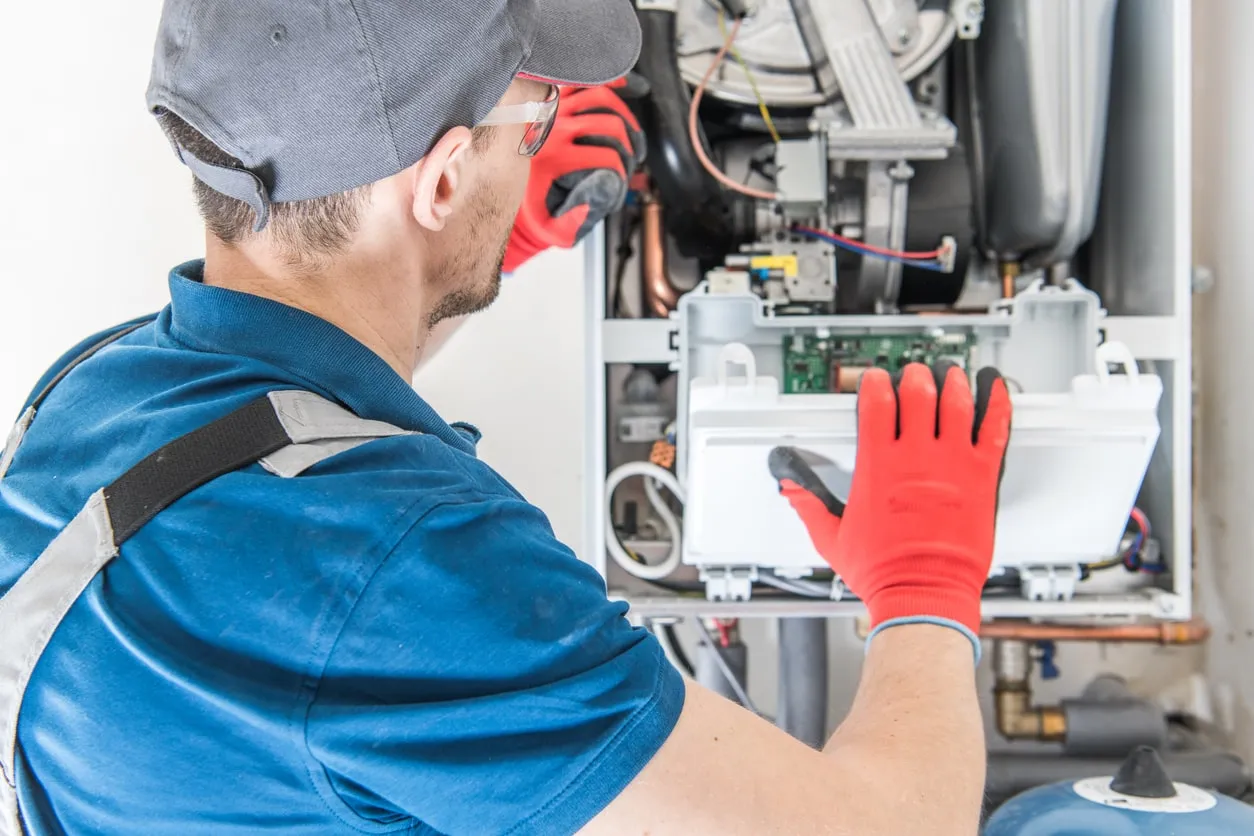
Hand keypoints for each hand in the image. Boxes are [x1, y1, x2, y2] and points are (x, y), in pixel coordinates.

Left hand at [502, 83, 644, 272]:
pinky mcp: (552, 99)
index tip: (621, 180)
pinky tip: (621, 88)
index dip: (623, 171)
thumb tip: (598, 199)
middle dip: (627, 146)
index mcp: (554, 158)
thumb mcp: (551, 226)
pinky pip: (581, 81)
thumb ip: (575, 222)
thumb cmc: (531, 207)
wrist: (502, 187)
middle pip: (610, 124)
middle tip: (629, 160)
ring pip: (601, 96)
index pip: (607, 157)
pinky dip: (604, 82)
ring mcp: (552, 109)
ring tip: (628, 135)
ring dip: (623, 115)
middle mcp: (553, 129)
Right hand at [769, 363, 1010, 652]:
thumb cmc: (883, 572)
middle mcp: (915, 458)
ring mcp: (952, 464)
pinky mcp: (982, 478)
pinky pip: (995, 430)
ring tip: (950, 374)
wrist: (924, 594)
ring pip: (956, 403)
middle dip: (914, 376)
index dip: (874, 383)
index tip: (875, 380)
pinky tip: (996, 390)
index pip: (876, 403)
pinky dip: (997, 404)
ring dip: (952, 382)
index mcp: (878, 466)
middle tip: (915, 374)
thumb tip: (790, 489)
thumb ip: (809, 506)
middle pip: (917, 393)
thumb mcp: (832, 538)